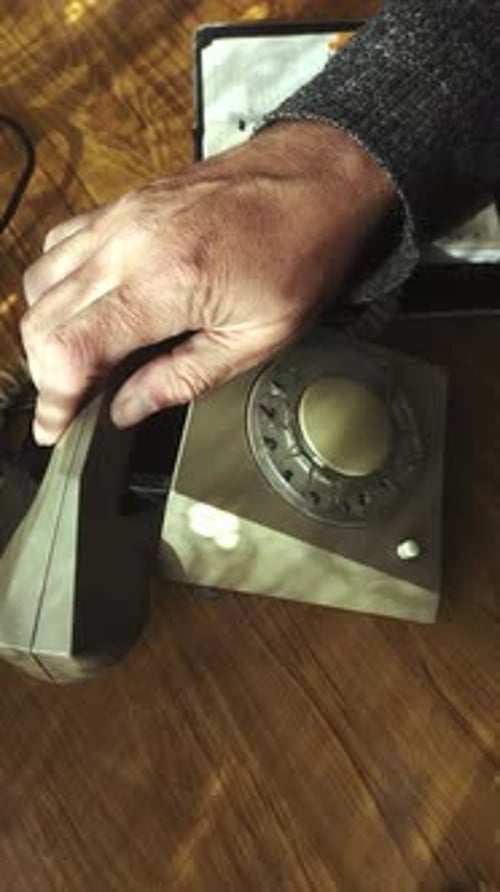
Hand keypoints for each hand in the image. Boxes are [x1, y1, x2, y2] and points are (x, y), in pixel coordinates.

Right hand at [22, 122, 393, 444]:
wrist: (317, 178)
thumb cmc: (302, 253)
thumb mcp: (256, 340)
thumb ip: (181, 380)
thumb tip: (127, 409)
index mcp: (168, 282)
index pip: (70, 348)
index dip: (53, 398)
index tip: (57, 427)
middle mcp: (131, 243)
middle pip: (42, 319)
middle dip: (48, 374)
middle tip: (73, 404)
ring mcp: (122, 216)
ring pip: (41, 281)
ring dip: (48, 331)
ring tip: (79, 363)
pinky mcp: (124, 203)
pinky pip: (61, 246)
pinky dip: (58, 286)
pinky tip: (88, 309)